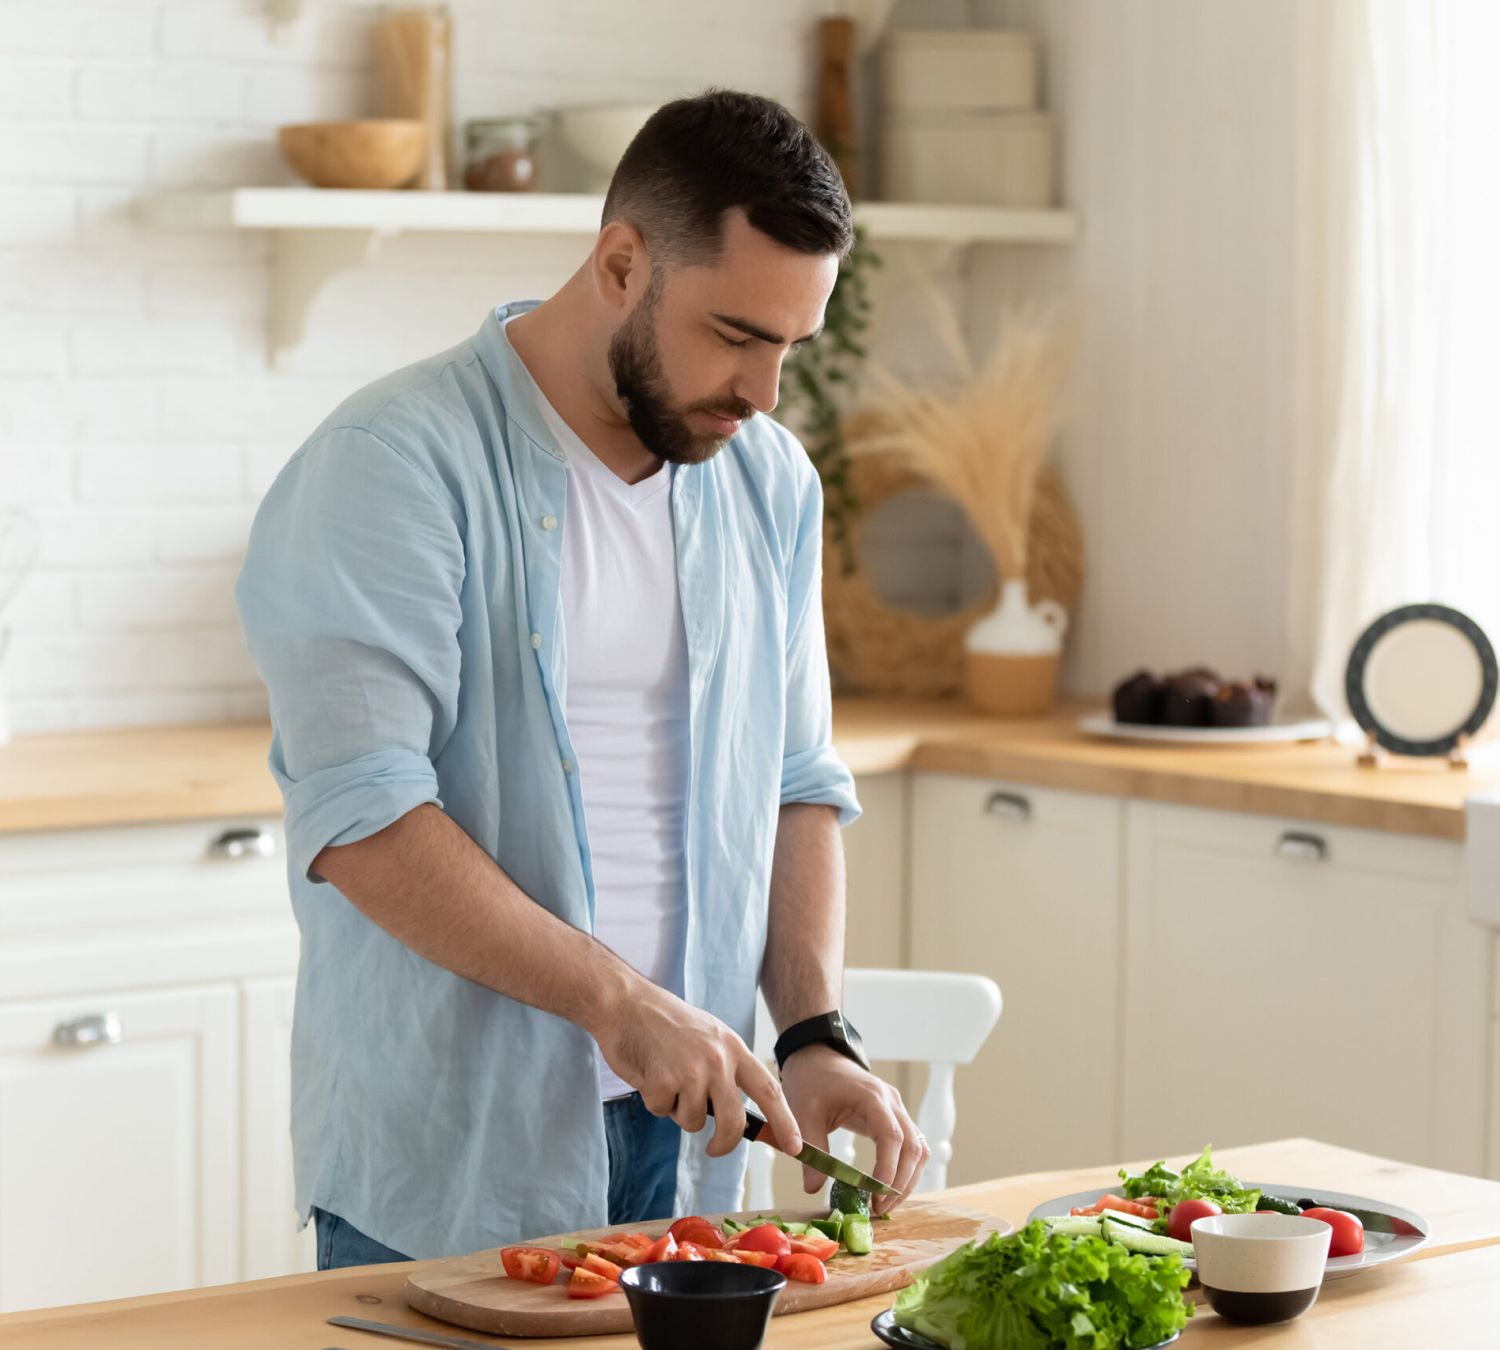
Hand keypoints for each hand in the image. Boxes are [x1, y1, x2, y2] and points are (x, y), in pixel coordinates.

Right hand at [592, 979, 802, 1160]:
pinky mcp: (662, 1082)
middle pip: (734, 1122)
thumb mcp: (710, 1037)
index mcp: (733, 1048)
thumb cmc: (667, 1023)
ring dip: (677, 1110)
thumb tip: (742, 1116)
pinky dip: (654, 1101)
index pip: (769, 1090)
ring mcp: (690, 1072)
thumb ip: (727, 1069)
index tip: (796, 1146)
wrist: (627, 1004)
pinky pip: (662, 1112)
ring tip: (666, 1078)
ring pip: (693, 1122)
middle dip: (725, 1143)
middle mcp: (717, 1061)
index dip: (785, 1121)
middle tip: (714, 1148)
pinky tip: (649, 1073)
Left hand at [778, 1046, 928, 1214]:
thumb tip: (813, 1189)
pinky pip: (912, 1145)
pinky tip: (890, 1188)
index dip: (889, 1169)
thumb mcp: (804, 1113)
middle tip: (880, 1210)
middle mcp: (892, 1102)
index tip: (876, 1197)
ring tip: (886, 1205)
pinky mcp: (895, 1116)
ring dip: (908, 1179)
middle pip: (913, 1146)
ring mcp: (897, 1108)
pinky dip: (906, 1169)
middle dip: (901, 1182)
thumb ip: (811, 1149)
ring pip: (918, 1148)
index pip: (892, 1136)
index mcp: (871, 1097)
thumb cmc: (811, 1081)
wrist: (817, 1057)